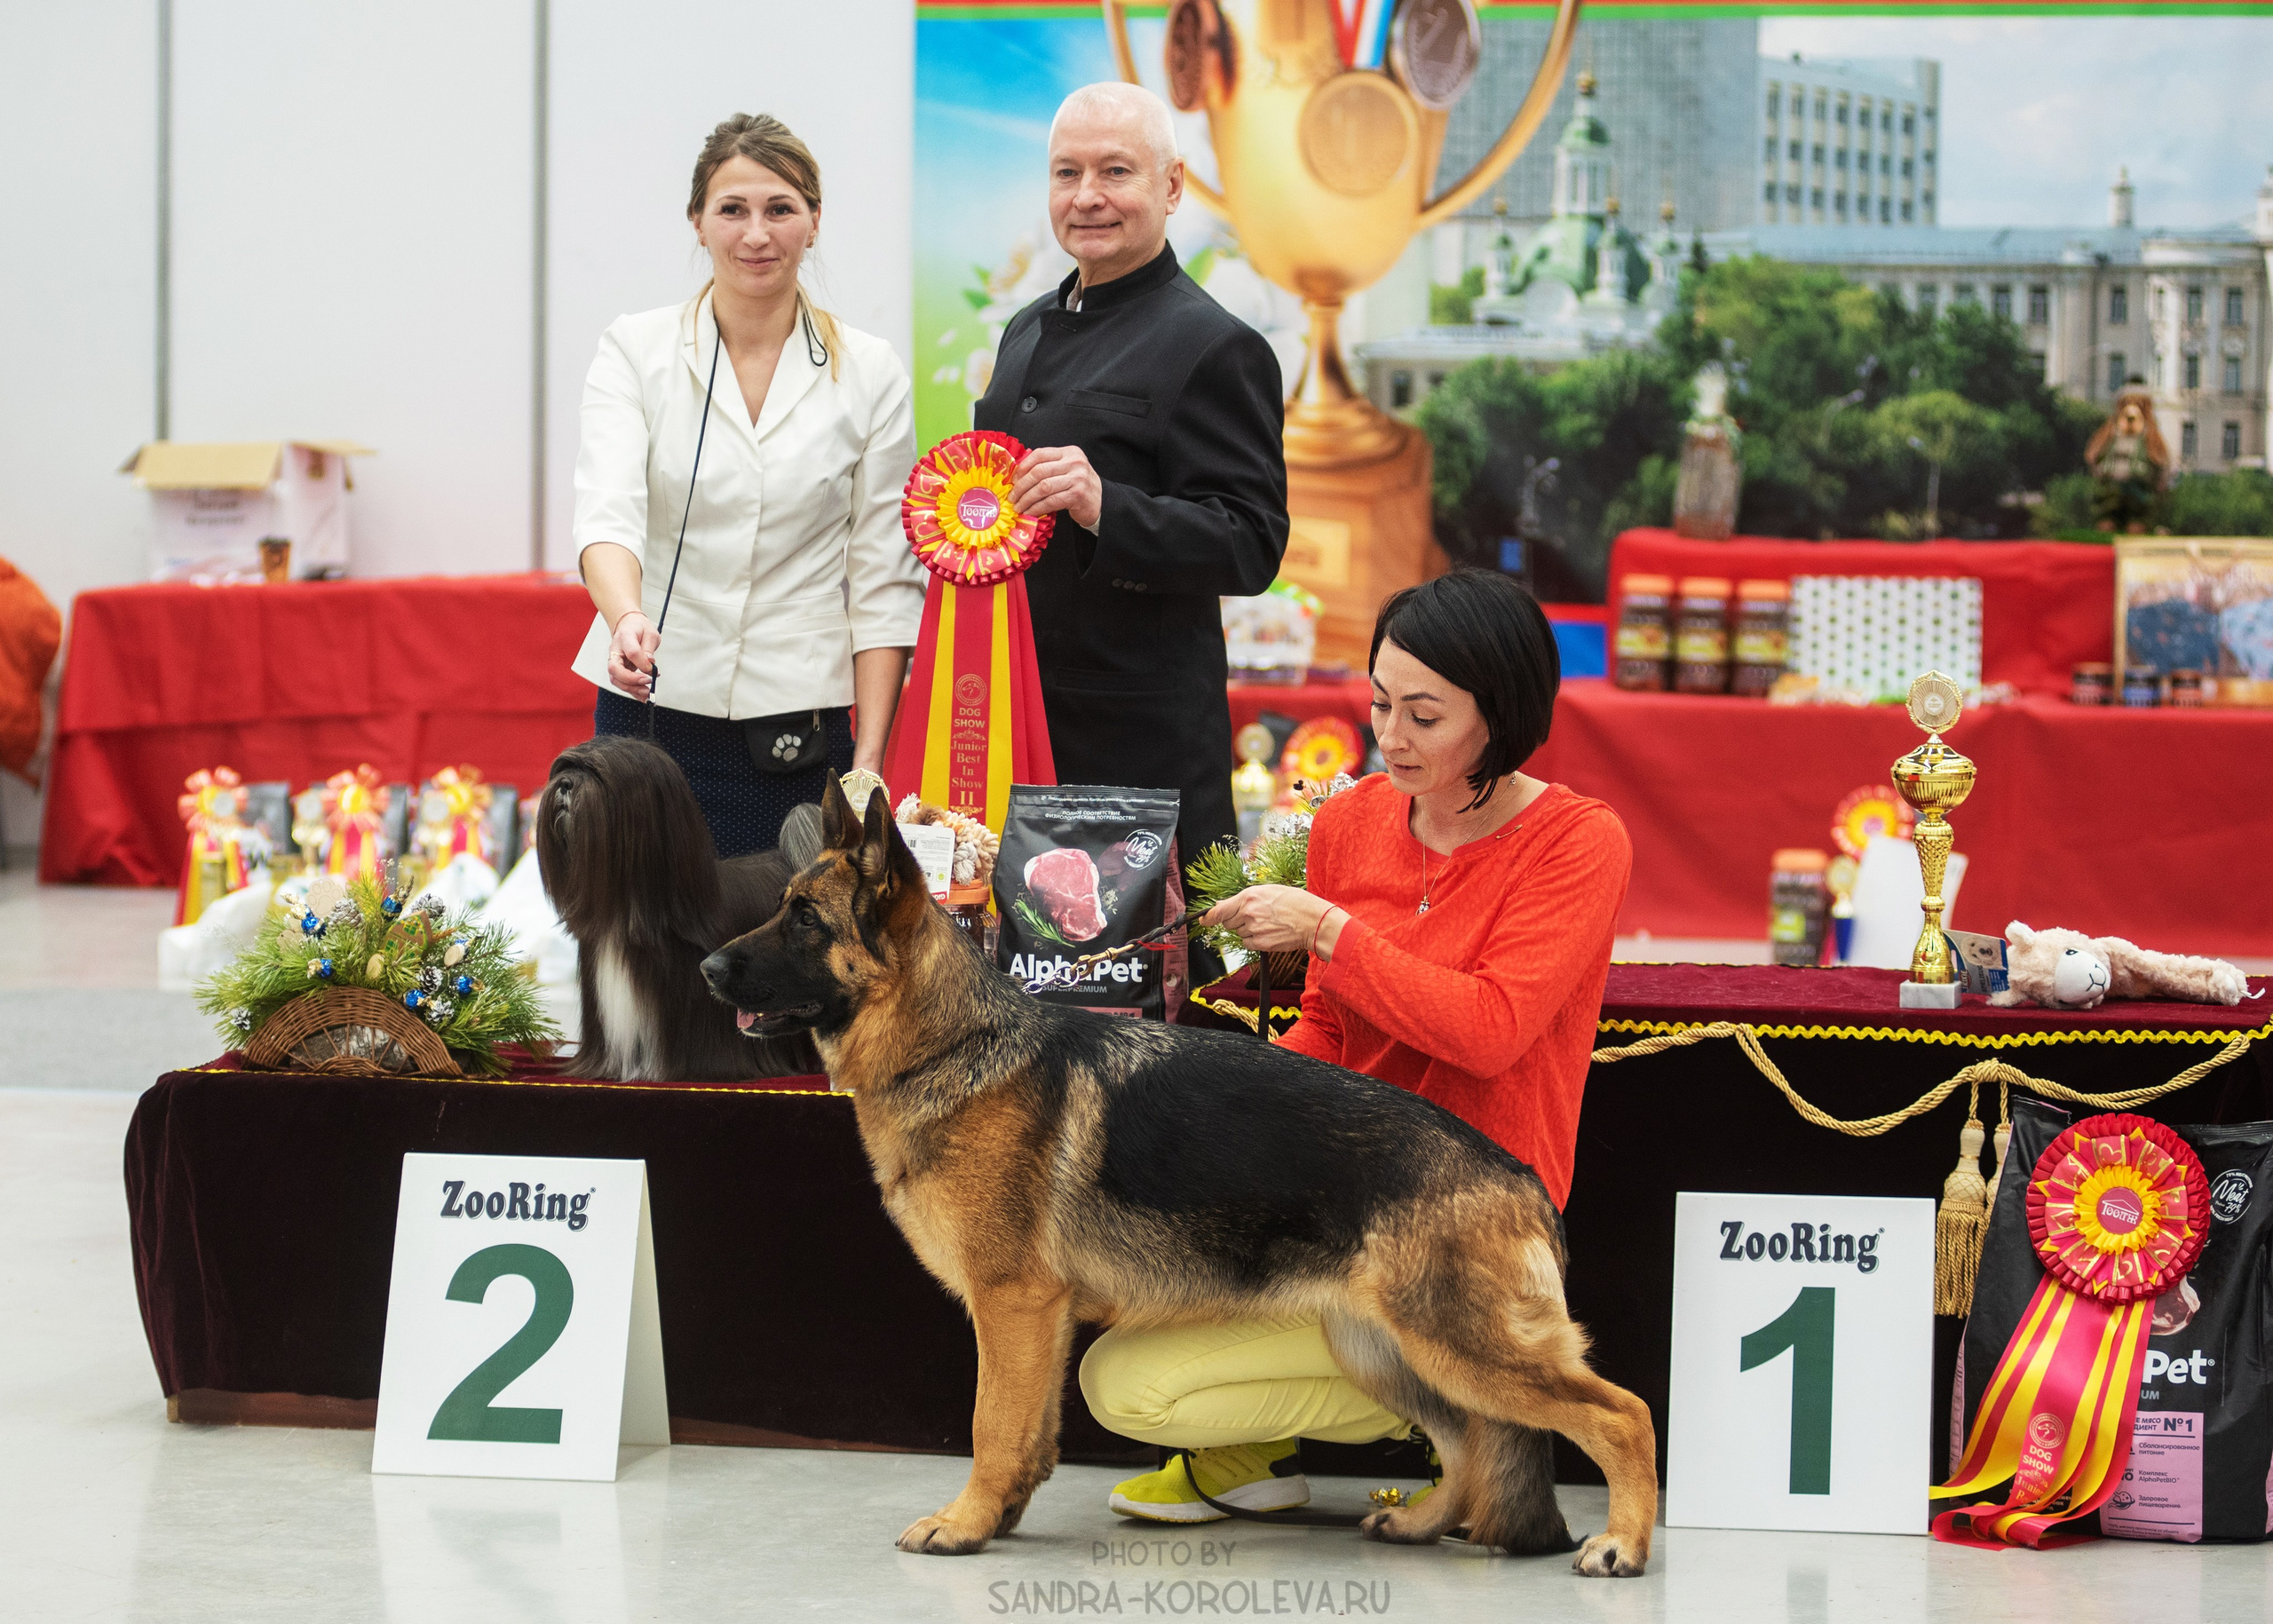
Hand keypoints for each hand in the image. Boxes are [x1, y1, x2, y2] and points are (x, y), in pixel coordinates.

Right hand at [608, 611, 658, 700]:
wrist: (629, 626)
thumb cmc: (639, 628)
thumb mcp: (650, 633)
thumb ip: (649, 648)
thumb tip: (650, 663)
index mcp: (624, 638)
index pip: (631, 652)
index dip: (642, 663)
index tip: (653, 669)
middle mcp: (615, 651)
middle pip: (615, 670)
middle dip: (631, 680)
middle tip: (647, 682)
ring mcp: (615, 662)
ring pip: (616, 680)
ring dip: (631, 689)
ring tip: (647, 693)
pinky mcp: (619, 670)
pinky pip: (622, 683)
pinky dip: (633, 692)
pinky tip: (643, 697)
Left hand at [1010, 445, 1102, 530]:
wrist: (1101, 501)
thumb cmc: (1078, 486)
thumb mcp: (1066, 470)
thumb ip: (1048, 467)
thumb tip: (1017, 475)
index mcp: (1069, 452)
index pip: (1040, 454)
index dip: (1023, 467)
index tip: (1014, 480)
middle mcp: (1075, 462)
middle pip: (1039, 471)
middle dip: (1022, 486)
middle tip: (1012, 497)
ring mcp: (1078, 478)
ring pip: (1043, 487)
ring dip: (1027, 499)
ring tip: (1019, 507)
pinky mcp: (1078, 495)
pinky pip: (1051, 501)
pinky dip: (1037, 508)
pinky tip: (1030, 512)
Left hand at [1202, 885, 1341, 957]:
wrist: (1313, 921)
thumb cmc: (1296, 903)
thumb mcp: (1269, 891)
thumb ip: (1245, 898)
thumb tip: (1223, 905)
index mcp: (1249, 897)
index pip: (1219, 910)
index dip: (1208, 917)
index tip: (1203, 920)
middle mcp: (1248, 913)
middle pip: (1228, 923)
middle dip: (1235, 921)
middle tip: (1253, 917)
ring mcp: (1254, 929)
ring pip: (1239, 933)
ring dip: (1247, 930)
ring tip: (1267, 923)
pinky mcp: (1261, 943)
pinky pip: (1248, 943)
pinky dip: (1254, 940)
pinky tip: (1269, 933)